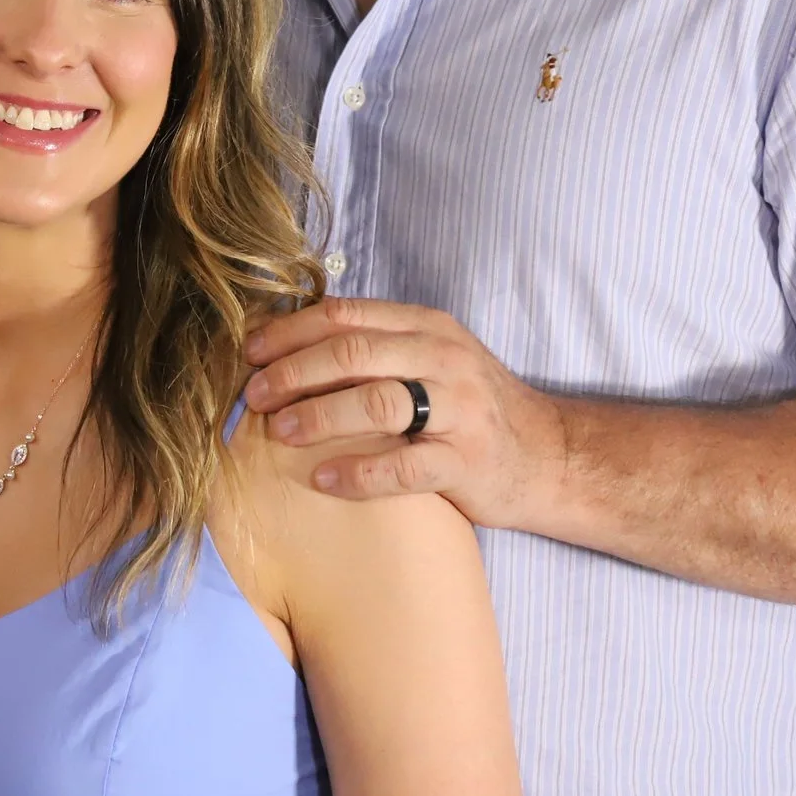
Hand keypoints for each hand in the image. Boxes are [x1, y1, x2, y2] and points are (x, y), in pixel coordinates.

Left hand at [243, 298, 568, 529]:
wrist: (546, 455)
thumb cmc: (468, 406)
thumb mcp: (429, 358)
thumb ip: (375, 347)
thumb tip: (286, 347)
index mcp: (426, 326)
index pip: (346, 316)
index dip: (291, 331)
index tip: (250, 352)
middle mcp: (443, 358)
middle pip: (353, 354)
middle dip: (294, 372)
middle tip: (256, 396)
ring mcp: (459, 409)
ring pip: (377, 403)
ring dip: (320, 416)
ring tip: (281, 432)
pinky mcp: (466, 461)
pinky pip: (404, 466)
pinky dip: (358, 473)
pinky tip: (323, 479)